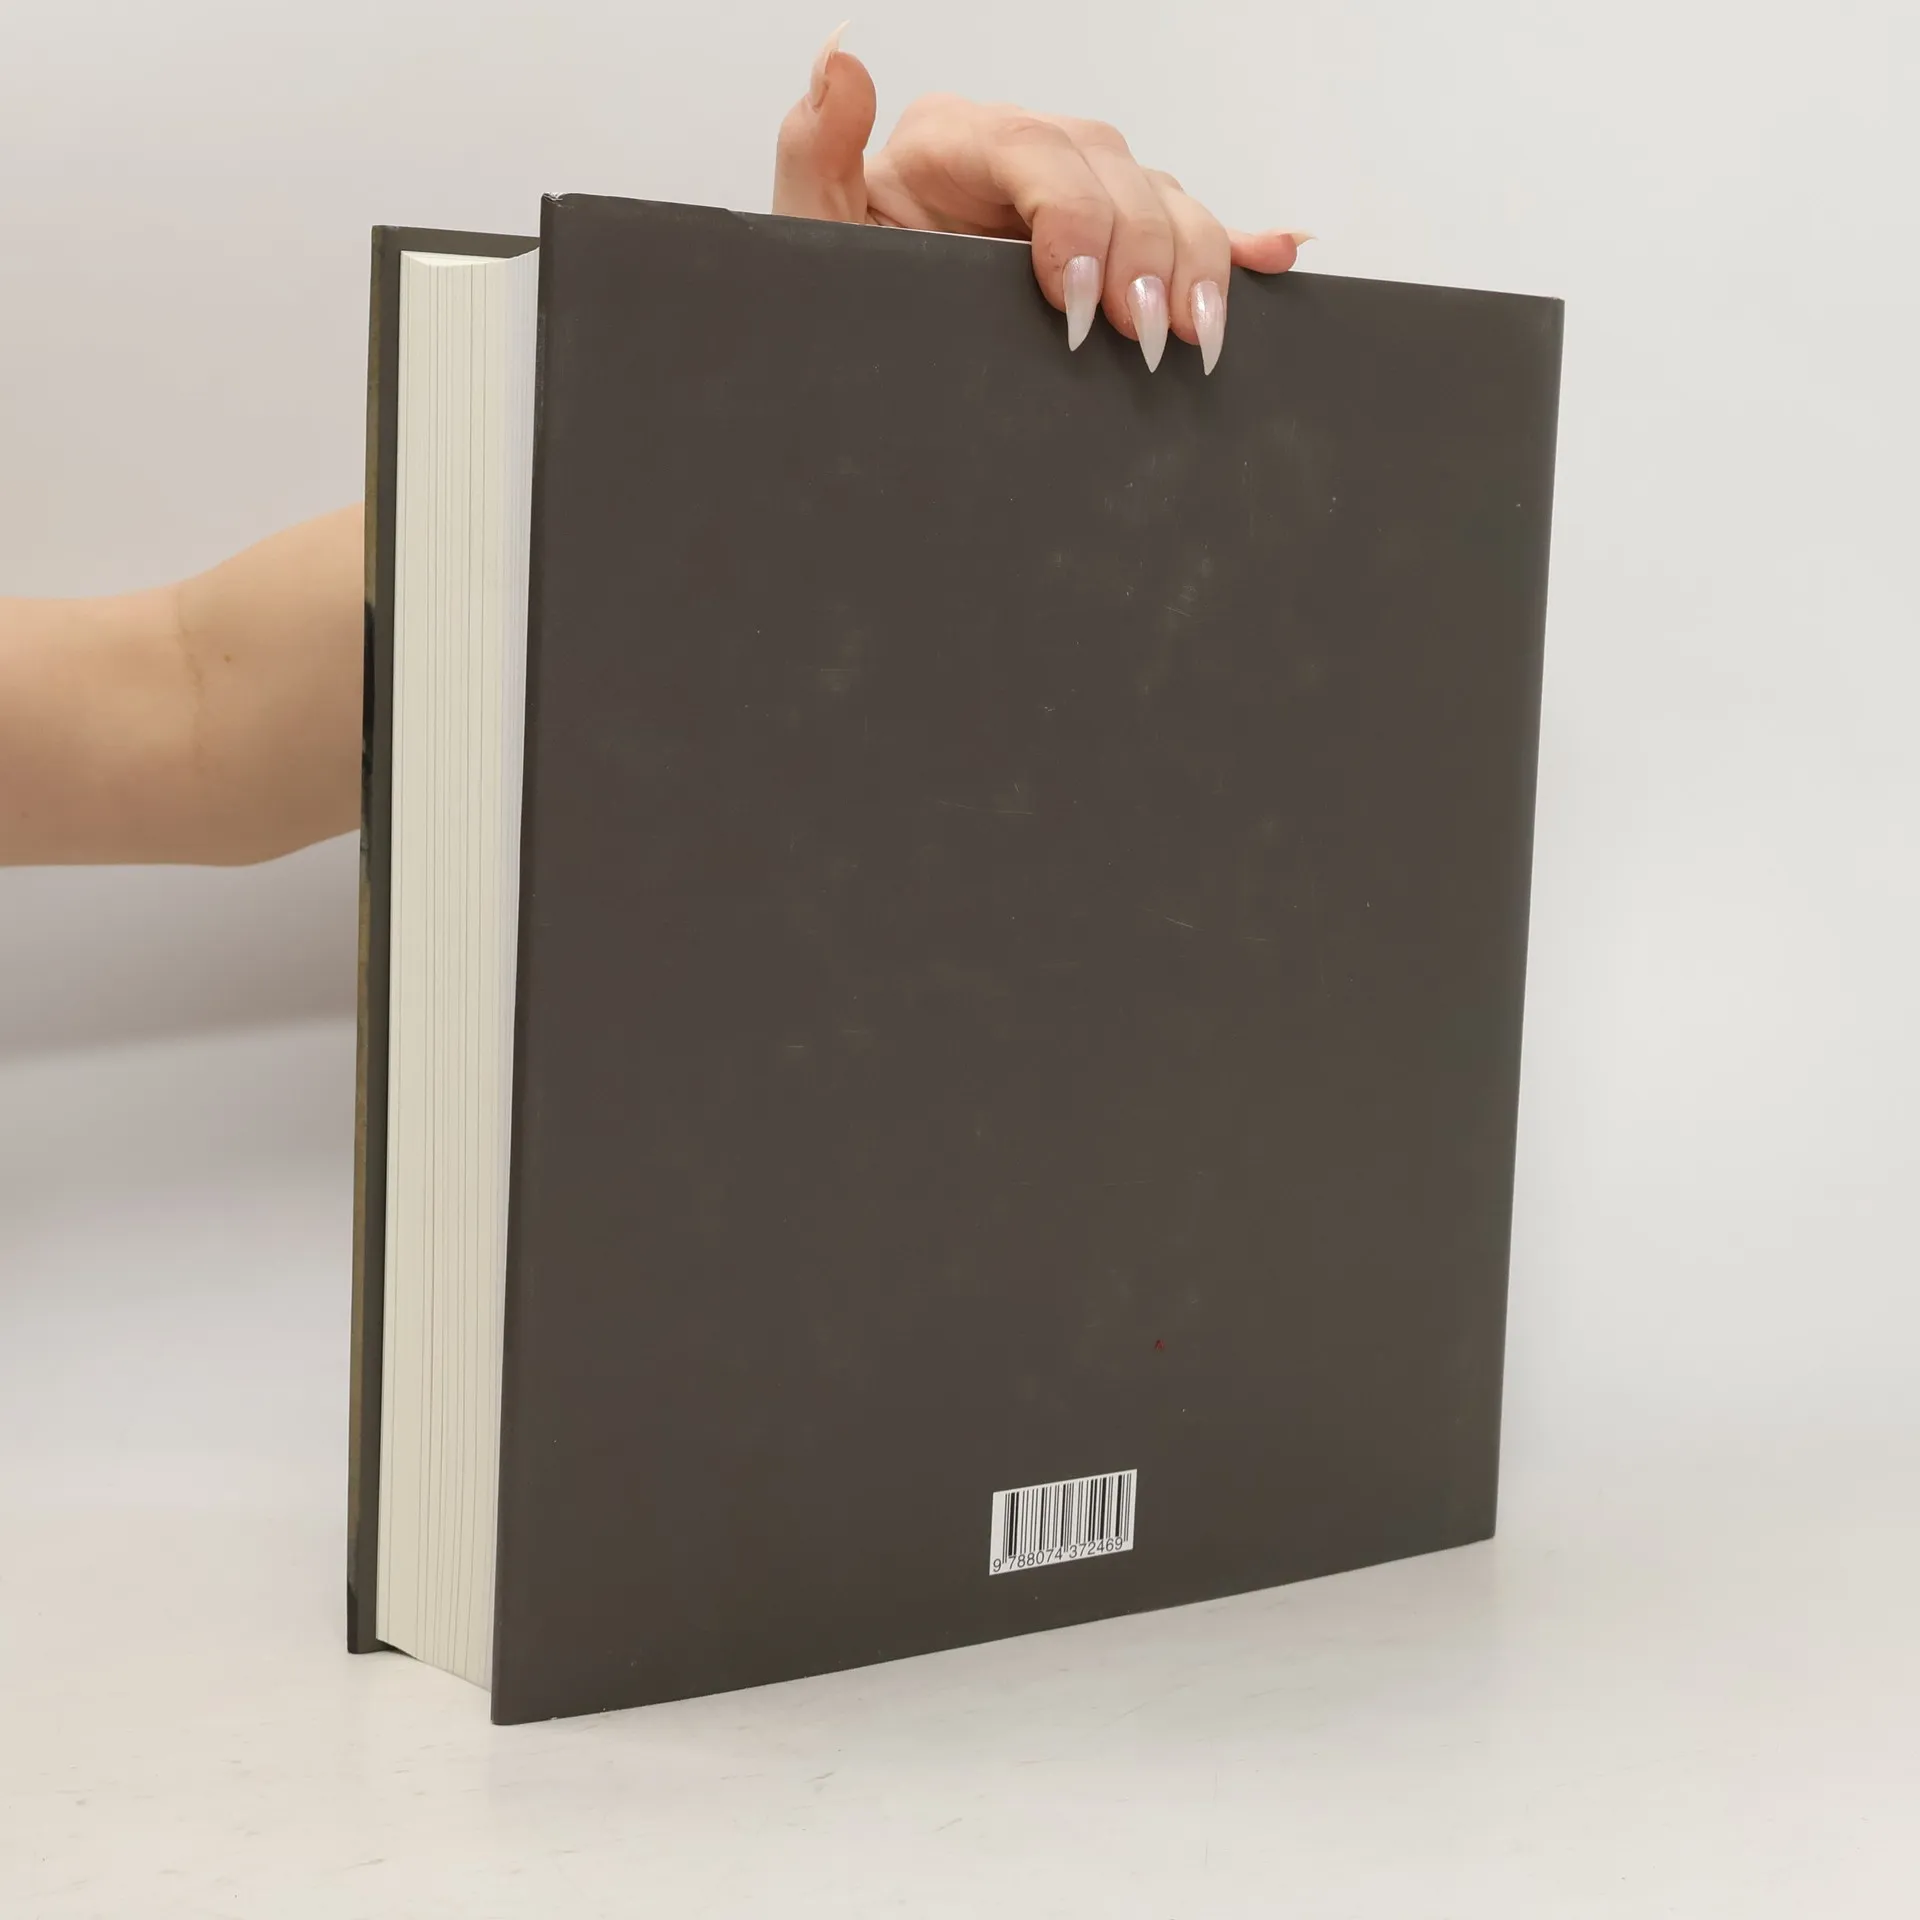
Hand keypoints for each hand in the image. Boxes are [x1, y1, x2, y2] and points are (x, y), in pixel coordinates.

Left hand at [773, 30, 1310, 374]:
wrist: (858, 357)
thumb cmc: (843, 297)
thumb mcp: (812, 236)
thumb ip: (817, 153)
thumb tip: (841, 63)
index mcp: (953, 144)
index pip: (1036, 150)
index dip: (1072, 220)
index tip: (1074, 302)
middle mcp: (1025, 159)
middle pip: (1116, 172)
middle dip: (1143, 256)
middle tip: (1146, 339)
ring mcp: (1076, 200)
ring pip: (1162, 202)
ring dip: (1196, 265)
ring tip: (1197, 336)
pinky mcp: (1109, 246)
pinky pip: (1186, 231)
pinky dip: (1236, 245)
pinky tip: (1274, 259)